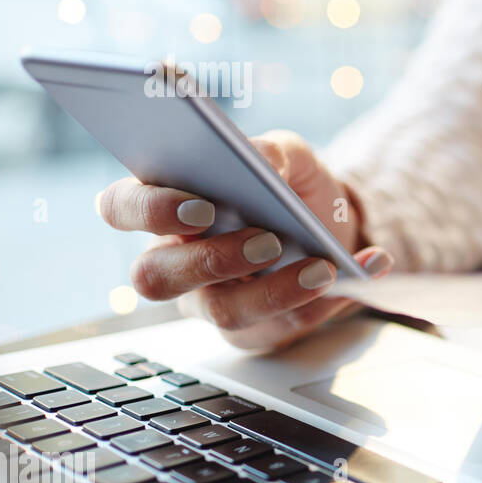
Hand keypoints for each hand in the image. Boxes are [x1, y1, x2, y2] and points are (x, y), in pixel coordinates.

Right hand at [96, 129, 391, 350]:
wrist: (337, 225)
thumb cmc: (292, 188)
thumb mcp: (288, 156)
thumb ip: (270, 150)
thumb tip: (262, 160)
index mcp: (166, 207)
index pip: (120, 208)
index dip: (149, 210)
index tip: (201, 205)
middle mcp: (174, 261)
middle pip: (156, 277)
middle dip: (212, 259)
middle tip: (267, 240)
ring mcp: (210, 302)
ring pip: (223, 312)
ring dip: (278, 289)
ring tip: (323, 266)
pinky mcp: (254, 332)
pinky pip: (281, 328)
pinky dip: (327, 301)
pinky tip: (360, 274)